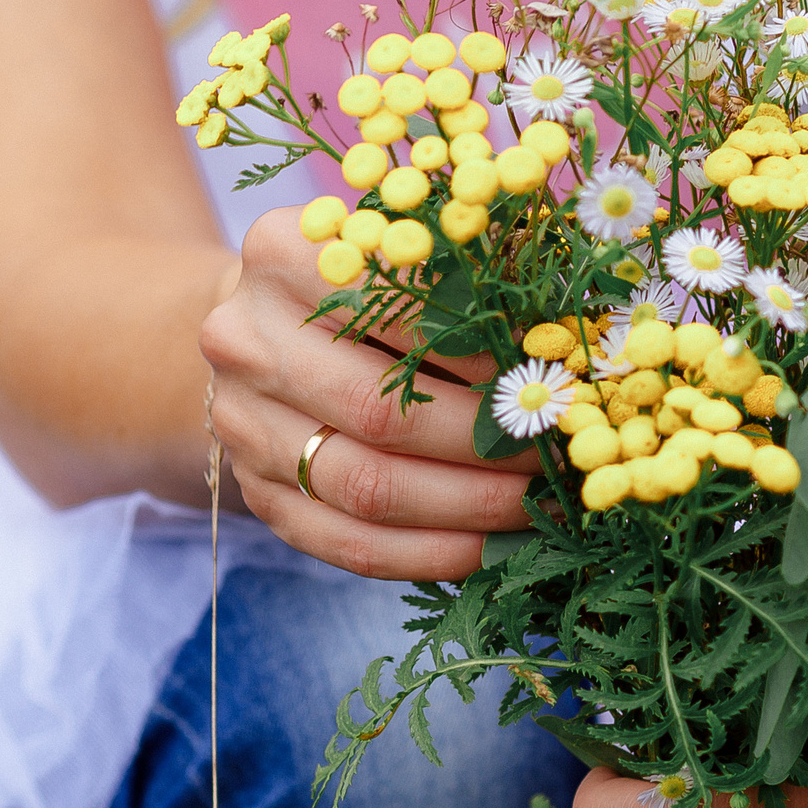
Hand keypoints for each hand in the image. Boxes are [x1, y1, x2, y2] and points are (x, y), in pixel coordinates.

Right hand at [201, 207, 537, 579]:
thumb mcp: (403, 253)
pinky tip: (493, 547)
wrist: (263, 330)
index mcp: (284, 255)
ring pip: (369, 488)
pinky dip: (434, 553)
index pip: (401, 312)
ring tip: (541, 502)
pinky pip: (353, 545)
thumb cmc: (362, 284)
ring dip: (471, 506)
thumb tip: (564, 335)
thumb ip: (470, 275)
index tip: (550, 378)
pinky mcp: (259, 495)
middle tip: (559, 454)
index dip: (485, 354)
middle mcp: (246, 342)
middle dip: (487, 444)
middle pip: (383, 413)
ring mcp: (243, 426)